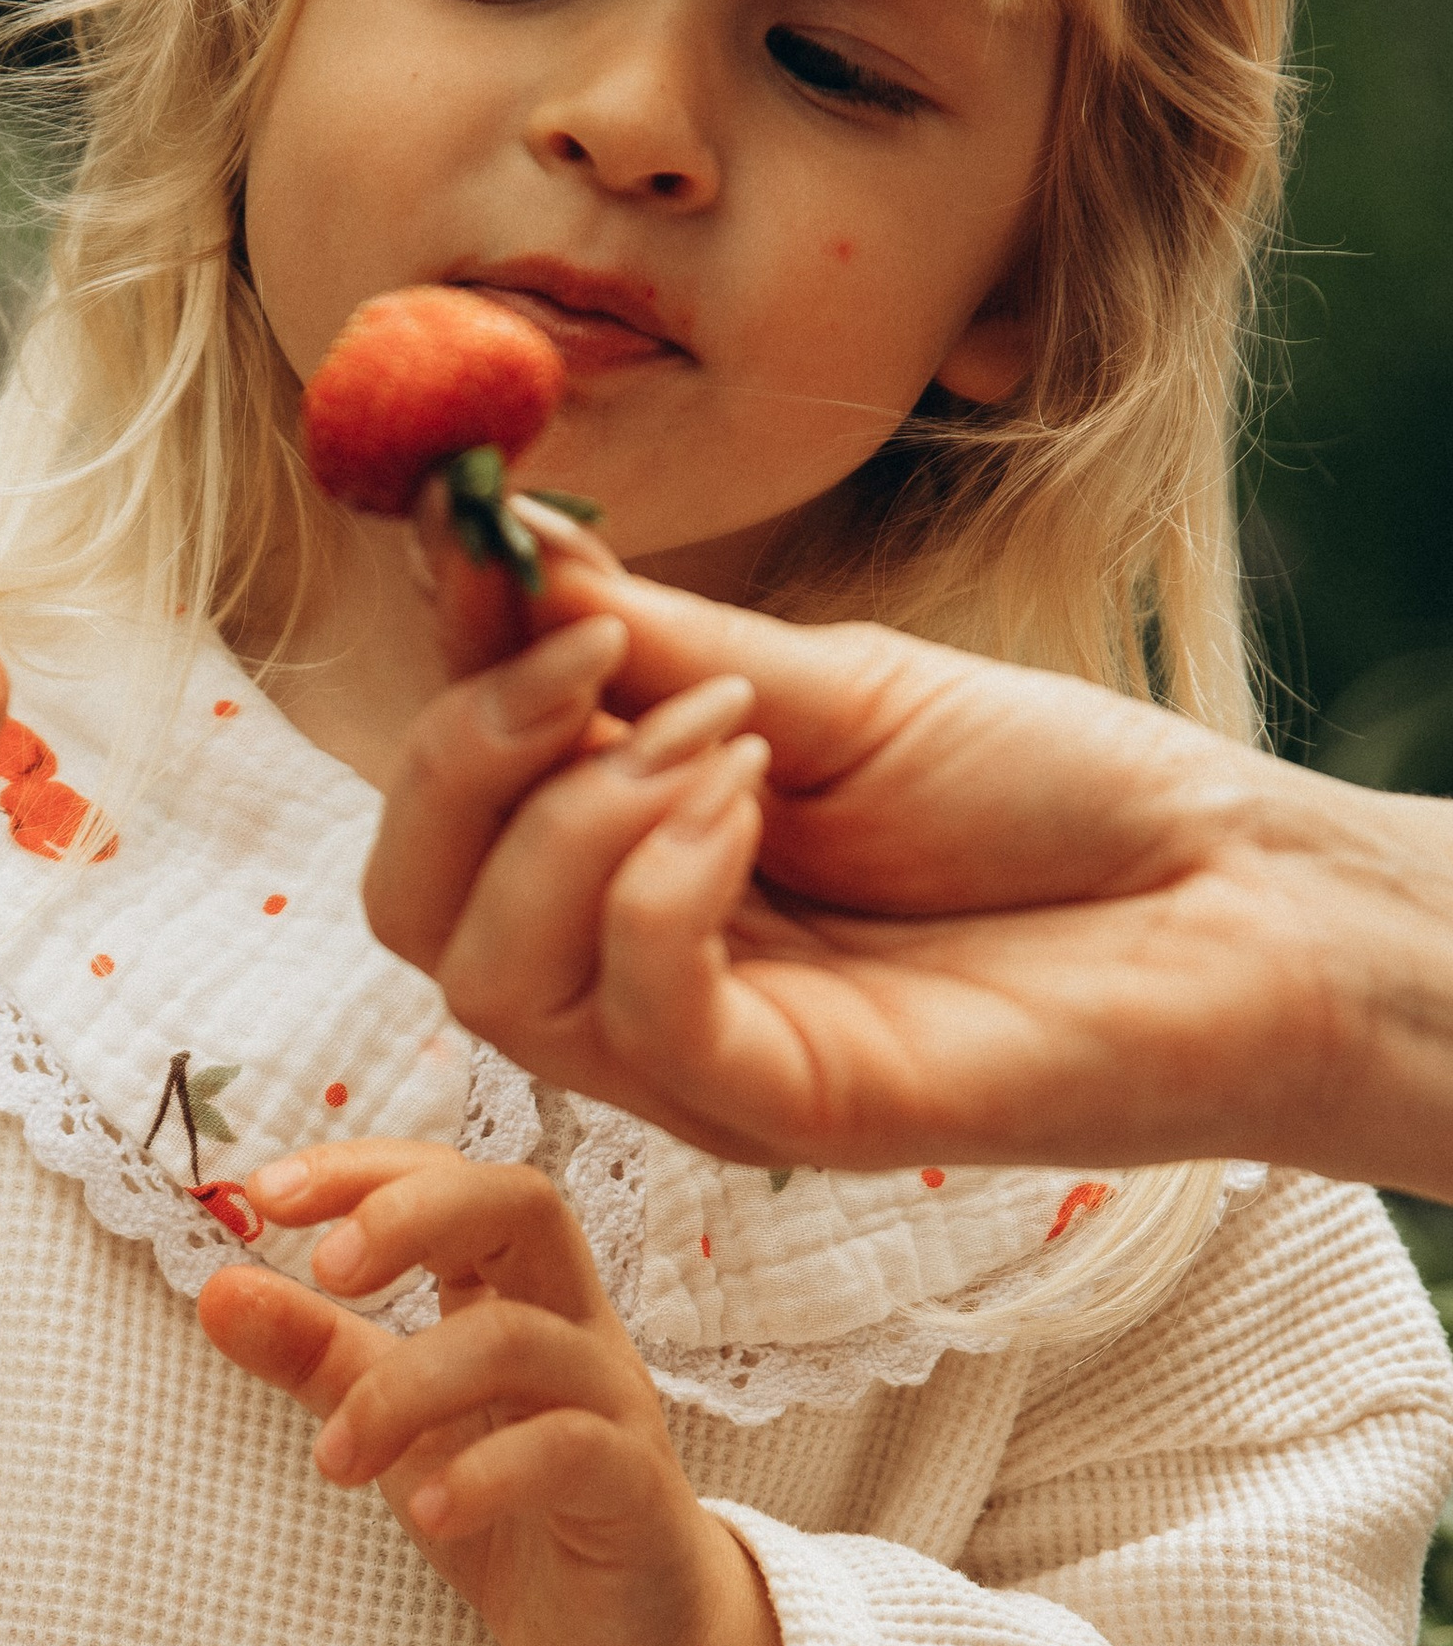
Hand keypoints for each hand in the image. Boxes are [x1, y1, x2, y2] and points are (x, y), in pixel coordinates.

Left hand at [194, 1145, 782, 1645]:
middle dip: (411, 1216)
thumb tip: (217, 1291)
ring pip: (517, 1341)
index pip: (453, 1181)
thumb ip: (316, 1356)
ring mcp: (613, 1402)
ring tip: (334, 1459)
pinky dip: (483, 1472)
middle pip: (522, 1205)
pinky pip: (567, 1450)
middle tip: (322, 1271)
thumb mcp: (395, 1423)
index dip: (363, 1172)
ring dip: (401, 1390)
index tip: (262, 1192)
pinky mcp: (634, 1490)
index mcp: (517, 1292)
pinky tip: (426, 1511)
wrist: (625, 1637)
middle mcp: (573, 1326)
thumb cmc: (513, 1510)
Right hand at [365, 566, 1434, 1181]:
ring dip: (568, 817)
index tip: (480, 536)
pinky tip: (754, 806)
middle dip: (458, 759)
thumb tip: (498, 551)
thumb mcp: (826, 689)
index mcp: (626, 866)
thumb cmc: (1054, 802)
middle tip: (583, 661)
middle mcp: (629, 974)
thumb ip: (656, 649)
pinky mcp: (775, 1109)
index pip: (440, 803)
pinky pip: (631, 1009)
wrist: (1232, 900)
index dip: (438, 672)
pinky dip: (657, 883)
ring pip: (485, 975)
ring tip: (724, 739)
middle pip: (411, 907)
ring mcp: (691, 1056)